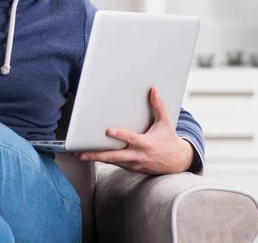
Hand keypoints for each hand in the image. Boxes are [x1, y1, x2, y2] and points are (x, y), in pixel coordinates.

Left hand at [78, 87, 193, 174]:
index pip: (131, 139)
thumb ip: (158, 106)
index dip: (120, 135)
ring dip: (96, 158)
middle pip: (115, 157)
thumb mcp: (166, 123)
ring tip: (79, 154)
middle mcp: (138, 156)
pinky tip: (91, 156)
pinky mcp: (131, 169)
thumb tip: (154, 89)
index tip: (108, 131)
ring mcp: (134, 164)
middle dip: (97, 155)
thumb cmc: (169, 140)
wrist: (178, 162)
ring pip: (112, 162)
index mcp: (146, 144)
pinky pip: (115, 164)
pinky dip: (104, 160)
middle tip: (81, 152)